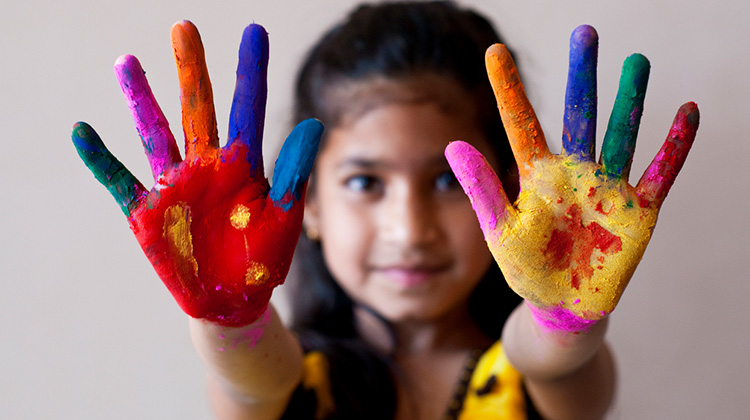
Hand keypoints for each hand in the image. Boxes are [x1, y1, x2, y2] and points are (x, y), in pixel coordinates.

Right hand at [72, 21, 322, 326]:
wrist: (235, 301)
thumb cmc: (264, 259)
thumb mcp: (285, 217)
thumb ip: (294, 173)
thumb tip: (313, 123)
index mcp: (245, 166)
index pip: (249, 109)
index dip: (251, 71)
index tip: (253, 31)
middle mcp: (207, 166)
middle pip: (198, 109)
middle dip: (191, 69)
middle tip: (183, 27)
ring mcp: (175, 186)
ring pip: (155, 133)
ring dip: (140, 100)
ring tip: (127, 62)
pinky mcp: (148, 213)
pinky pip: (121, 180)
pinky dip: (101, 159)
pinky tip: (84, 131)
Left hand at [445, 25, 697, 331]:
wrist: (562, 305)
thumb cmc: (527, 268)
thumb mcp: (501, 229)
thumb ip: (482, 189)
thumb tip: (454, 144)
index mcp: (537, 175)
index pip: (521, 123)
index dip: (508, 89)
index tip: (494, 53)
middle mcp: (574, 172)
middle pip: (579, 114)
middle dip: (582, 76)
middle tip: (585, 33)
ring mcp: (608, 188)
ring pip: (620, 134)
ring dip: (629, 100)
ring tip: (636, 61)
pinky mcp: (638, 210)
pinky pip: (660, 172)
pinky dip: (675, 145)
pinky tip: (687, 111)